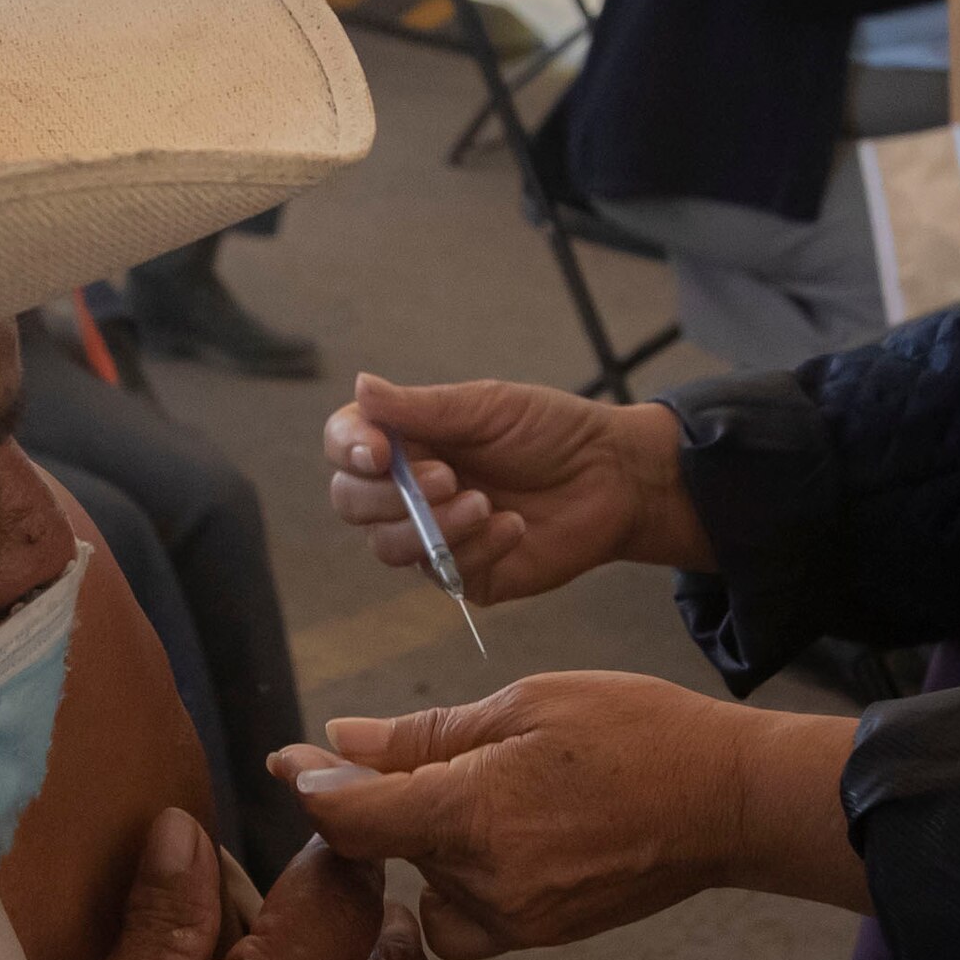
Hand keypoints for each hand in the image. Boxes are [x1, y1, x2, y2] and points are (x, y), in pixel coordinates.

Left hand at [280, 676, 861, 958]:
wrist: (729, 802)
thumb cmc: (635, 731)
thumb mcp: (525, 703)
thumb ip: (424, 733)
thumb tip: (340, 741)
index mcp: (473, 814)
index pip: (352, 819)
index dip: (312, 789)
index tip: (289, 761)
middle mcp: (485, 883)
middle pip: (385, 852)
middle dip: (380, 806)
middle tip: (414, 755)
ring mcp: (515, 920)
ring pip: (423, 888)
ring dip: (427, 845)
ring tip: (486, 792)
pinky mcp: (540, 936)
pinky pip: (466, 919)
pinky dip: (463, 880)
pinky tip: (503, 836)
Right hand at [323, 370, 704, 605]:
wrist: (614, 477)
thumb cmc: (551, 432)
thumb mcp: (488, 407)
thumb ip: (422, 407)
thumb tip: (361, 385)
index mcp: (408, 440)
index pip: (345, 446)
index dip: (350, 449)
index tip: (379, 451)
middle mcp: (409, 489)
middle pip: (351, 502)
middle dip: (390, 495)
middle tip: (448, 477)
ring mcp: (433, 535)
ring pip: (388, 547)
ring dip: (433, 525)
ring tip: (485, 503)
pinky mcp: (467, 574)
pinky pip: (443, 574)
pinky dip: (477, 547)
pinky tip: (513, 527)